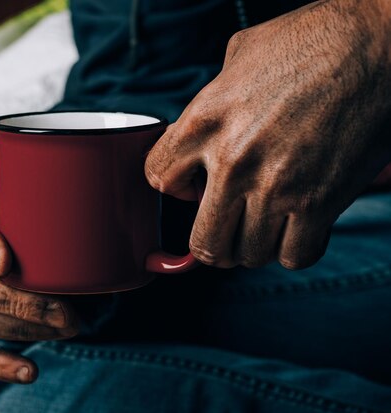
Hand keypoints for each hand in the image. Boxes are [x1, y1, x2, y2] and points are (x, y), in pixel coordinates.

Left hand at [145, 0, 390, 268]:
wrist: (378, 44)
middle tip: (225, 226)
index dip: (173, 186)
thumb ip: (210, 97)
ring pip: (247, 255)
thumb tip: (197, 124)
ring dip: (254, 244)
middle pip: (203, 242)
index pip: (158, 178)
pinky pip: (293, 256)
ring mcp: (276, 187)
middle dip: (211, 240)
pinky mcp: (320, 203)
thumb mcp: (240, 56)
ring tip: (264, 220)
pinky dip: (293, 248)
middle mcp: (233, 160)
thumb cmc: (311, 41)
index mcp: (204, 120)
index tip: (192, 184)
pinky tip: (296, 224)